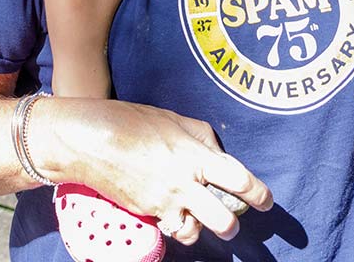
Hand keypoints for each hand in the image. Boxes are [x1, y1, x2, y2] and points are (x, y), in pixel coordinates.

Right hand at [35, 97, 273, 245]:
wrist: (88, 141)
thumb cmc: (131, 121)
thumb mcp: (173, 119)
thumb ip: (201, 137)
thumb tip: (218, 154)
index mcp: (193, 155)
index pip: (237, 179)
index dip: (257, 193)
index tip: (265, 200)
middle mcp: (182, 183)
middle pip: (223, 221)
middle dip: (232, 225)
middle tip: (232, 221)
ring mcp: (163, 202)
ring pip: (194, 233)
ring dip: (200, 228)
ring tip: (199, 217)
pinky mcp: (146, 212)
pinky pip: (169, 228)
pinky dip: (176, 225)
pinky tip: (174, 213)